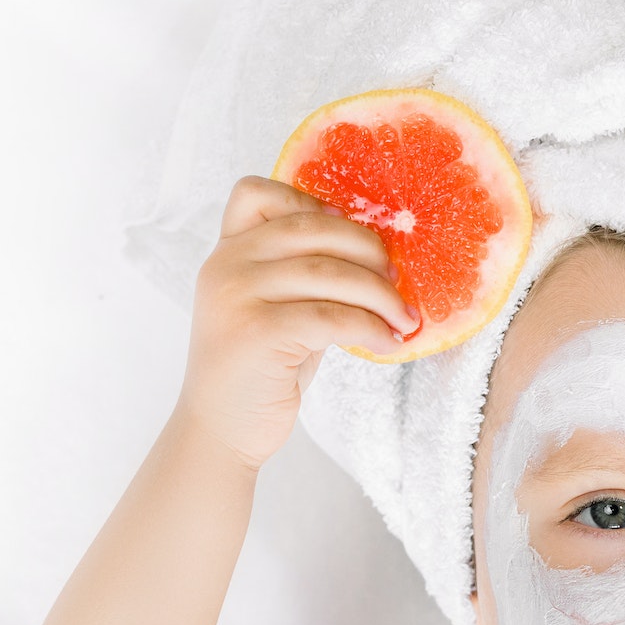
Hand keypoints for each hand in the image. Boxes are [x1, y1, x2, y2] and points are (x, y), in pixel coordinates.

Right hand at [177, 176, 418, 468]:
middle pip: (311, 228)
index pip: (255, 193)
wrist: (221, 431)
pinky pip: (332, 316)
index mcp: (226, 252)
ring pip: (329, 273)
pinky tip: (387, 342)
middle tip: (397, 281)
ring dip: (380, 295)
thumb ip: (302, 273)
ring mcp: (236, 296)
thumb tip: (376, 252)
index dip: (309, 203)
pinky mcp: (257, 332)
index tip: (350, 237)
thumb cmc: (259, 370)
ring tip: (403, 317)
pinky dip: (370, 327)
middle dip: (367, 250)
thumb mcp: (274, 308)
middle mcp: (226, 265)